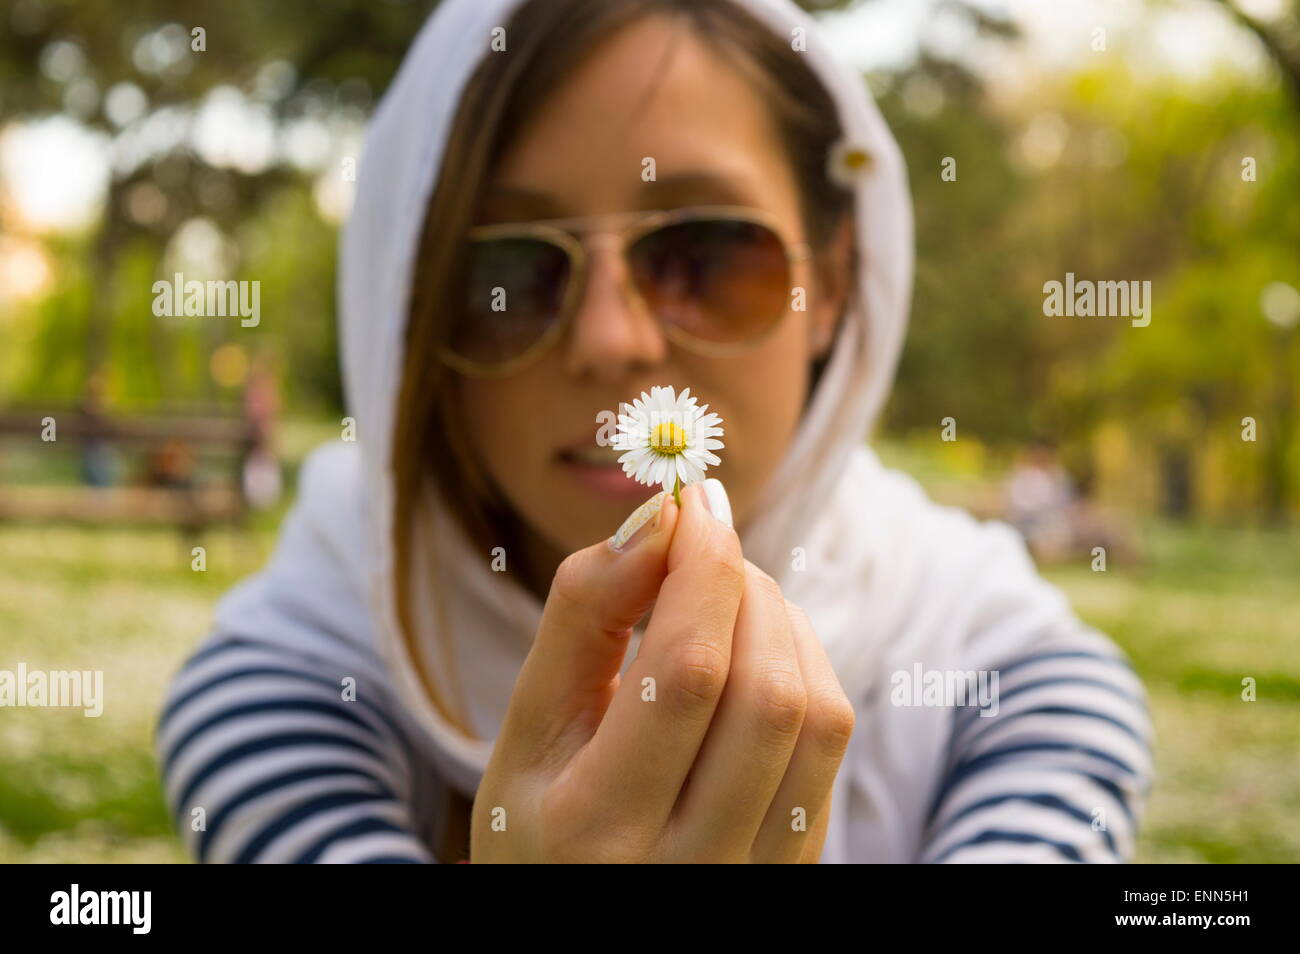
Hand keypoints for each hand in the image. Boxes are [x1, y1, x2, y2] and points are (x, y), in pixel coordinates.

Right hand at [469, 481, 855, 862]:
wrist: (588, 927)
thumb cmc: (542, 825)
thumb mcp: (528, 733)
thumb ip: (580, 622)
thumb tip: (658, 521)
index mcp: (596, 830)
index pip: (687, 672)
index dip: (703, 566)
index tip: (692, 503)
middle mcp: (691, 867)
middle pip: (766, 691)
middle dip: (742, 590)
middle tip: (700, 553)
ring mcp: (759, 874)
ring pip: (818, 715)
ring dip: (781, 624)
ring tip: (725, 603)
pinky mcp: (802, 864)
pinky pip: (832, 745)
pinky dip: (803, 669)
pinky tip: (754, 659)